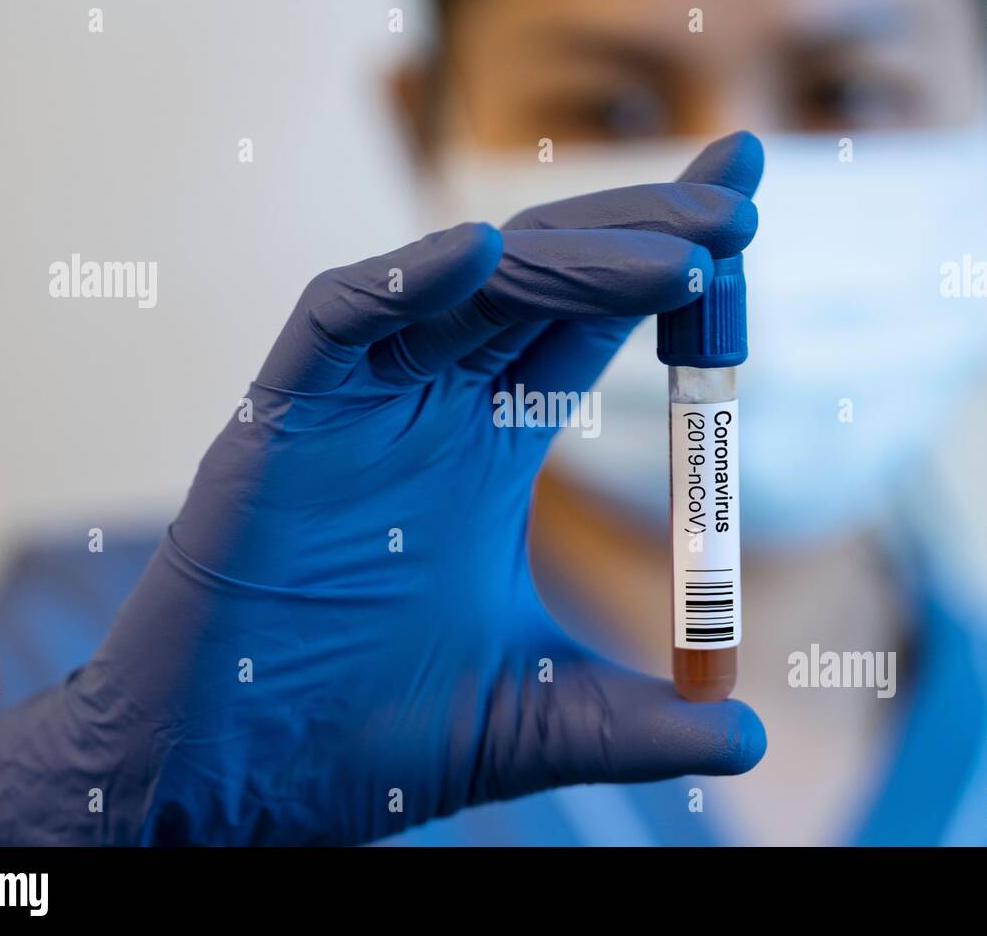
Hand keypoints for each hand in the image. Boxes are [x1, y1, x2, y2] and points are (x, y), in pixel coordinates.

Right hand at [0, 132, 765, 844]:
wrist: (236, 780)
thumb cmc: (366, 738)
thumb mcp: (536, 722)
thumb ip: (638, 724)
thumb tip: (750, 742)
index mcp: (490, 447)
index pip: (589, 322)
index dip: (667, 267)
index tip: (747, 216)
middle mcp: (431, 406)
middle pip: (546, 280)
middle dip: (642, 234)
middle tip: (740, 205)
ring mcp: (358, 404)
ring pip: (465, 286)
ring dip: (569, 258)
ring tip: (678, 255)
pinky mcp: (280, 421)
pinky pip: (336, 323)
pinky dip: (401, 284)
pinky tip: (478, 255)